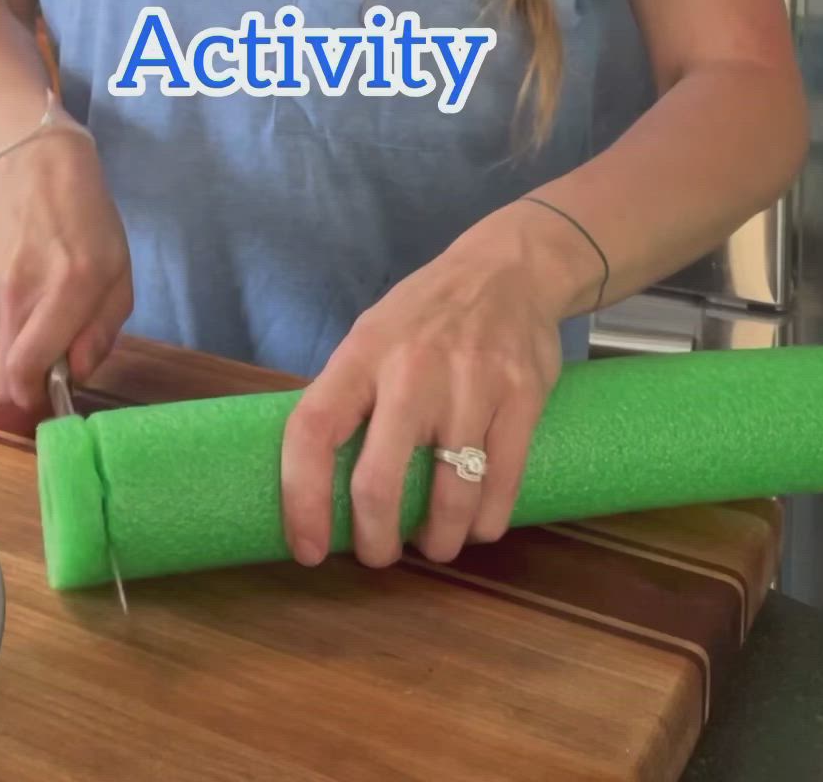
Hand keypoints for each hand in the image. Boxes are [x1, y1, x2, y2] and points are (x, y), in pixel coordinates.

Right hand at [0, 127, 133, 413]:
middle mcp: (18, 296)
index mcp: (65, 291)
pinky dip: (6, 327)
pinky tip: (23, 293)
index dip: (37, 396)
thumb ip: (102, 331)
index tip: (53, 392)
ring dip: (21, 349)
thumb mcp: (119, 276)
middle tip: (54, 356)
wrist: (38, 175)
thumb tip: (74, 374)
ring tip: (43, 310)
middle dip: (29, 383)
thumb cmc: (90, 227)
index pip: (27, 370)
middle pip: (4, 380)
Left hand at [279, 206, 573, 569]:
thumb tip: (320, 475)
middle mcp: (411, 371)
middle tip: (379, 554)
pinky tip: (475, 525)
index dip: (302, 498)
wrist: (507, 269)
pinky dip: (485, 523)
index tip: (309, 547)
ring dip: (438, 542)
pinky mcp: (521, 397)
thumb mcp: (371, 335)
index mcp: (362, 355)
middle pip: (379, 483)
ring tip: (433, 544)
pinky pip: (502, 485)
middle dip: (375, 540)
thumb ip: (350, 395)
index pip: (312, 431)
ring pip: (450, 498)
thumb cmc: (425, 314)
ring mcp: (471, 385)